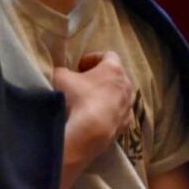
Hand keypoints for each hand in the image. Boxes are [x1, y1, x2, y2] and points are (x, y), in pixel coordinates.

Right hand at [53, 52, 133, 179]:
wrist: (87, 134)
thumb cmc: (76, 98)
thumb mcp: (60, 76)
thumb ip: (64, 71)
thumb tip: (65, 75)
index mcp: (113, 69)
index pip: (108, 55)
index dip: (93, 58)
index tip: (80, 66)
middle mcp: (126, 86)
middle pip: (116, 76)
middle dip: (100, 77)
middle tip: (83, 82)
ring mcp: (128, 108)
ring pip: (119, 96)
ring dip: (106, 96)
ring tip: (89, 102)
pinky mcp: (125, 127)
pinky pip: (118, 114)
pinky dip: (109, 113)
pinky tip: (95, 118)